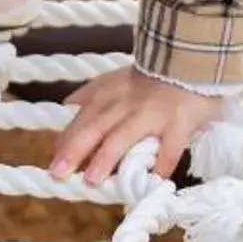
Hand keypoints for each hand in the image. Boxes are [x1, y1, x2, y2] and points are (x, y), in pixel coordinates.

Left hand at [50, 66, 230, 185]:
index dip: (66, 141)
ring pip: (124, 136)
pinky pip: (168, 148)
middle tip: (57, 173)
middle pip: (94, 128)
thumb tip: (68, 104)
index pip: (81, 120)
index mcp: (107, 95)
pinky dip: (161, 165)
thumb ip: (93, 93)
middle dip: (74, 151)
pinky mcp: (178, 123)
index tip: (53, 162)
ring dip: (106, 158)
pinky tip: (152, 181)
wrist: (189, 59)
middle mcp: (124, 105)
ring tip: (92, 180)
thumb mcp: (115, 79)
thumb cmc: (151, 76)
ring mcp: (151, 115)